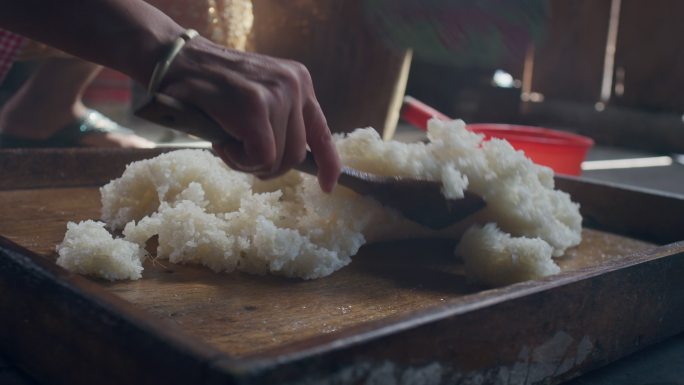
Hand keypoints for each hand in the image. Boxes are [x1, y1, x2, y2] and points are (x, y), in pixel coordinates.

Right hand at [157, 36, 340, 191]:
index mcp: (299, 82)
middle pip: (297, 155)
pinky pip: (261, 157)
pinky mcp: (257, 107)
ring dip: (248, 162)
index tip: (327, 186)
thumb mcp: (257, 98)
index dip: (328, 163)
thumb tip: (291, 160)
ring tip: (226, 138)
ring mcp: (278, 94)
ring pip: (279, 160)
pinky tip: (222, 141)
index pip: (321, 131)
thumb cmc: (210, 88)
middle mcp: (295, 85)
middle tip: (237, 150)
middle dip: (267, 164)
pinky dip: (239, 160)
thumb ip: (279, 122)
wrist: (175, 61)